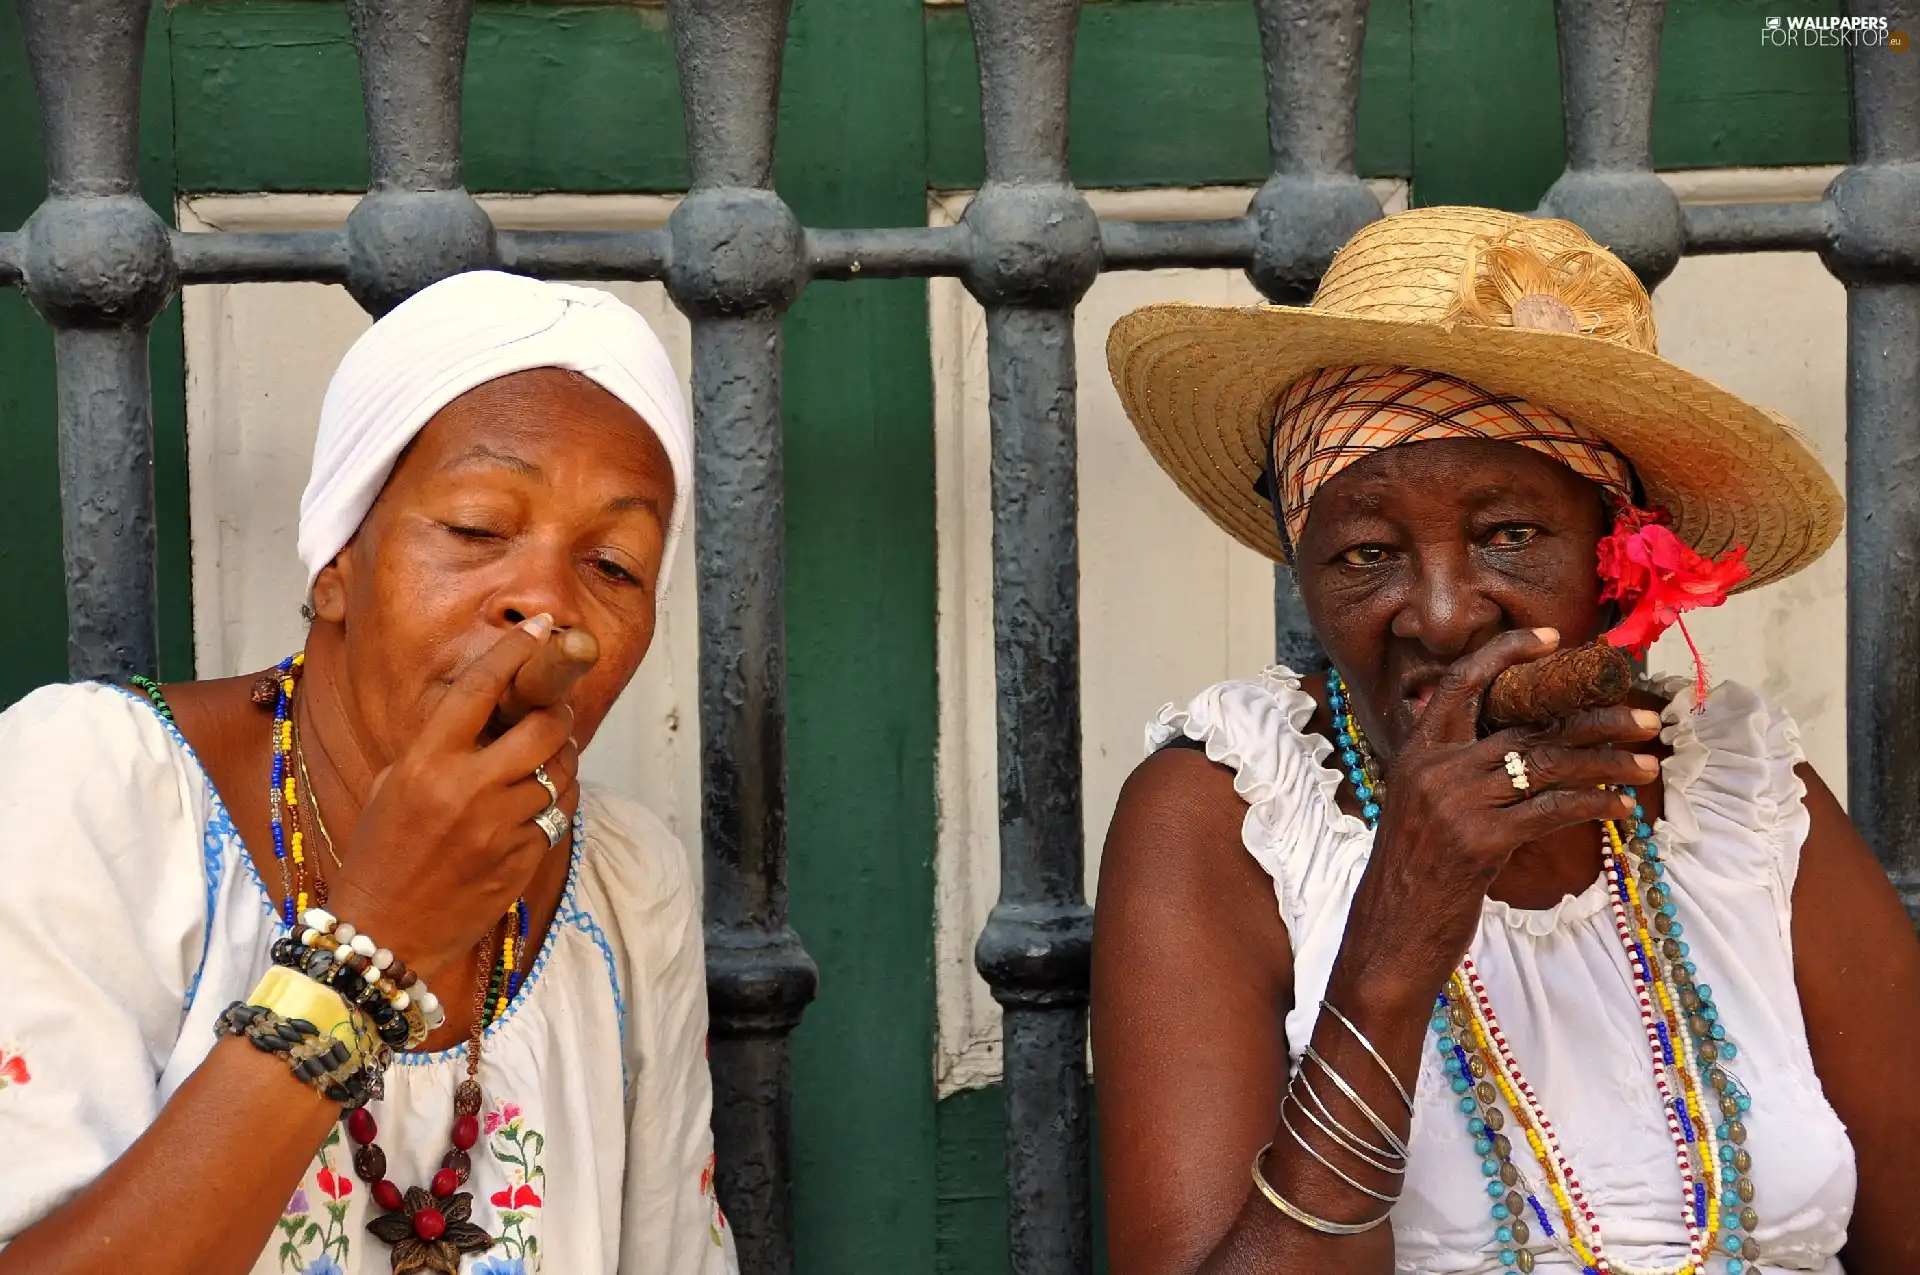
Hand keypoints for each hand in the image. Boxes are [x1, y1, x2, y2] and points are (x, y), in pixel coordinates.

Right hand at [323, 615, 581, 983]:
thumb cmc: (381, 855)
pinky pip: (558, 813)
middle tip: (551, 713)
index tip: (541, 627)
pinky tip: (536, 804)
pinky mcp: (522, 860)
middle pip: (544, 726)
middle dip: (556, 714)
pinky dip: (556, 801)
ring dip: (561, 759)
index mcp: (426, 762)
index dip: (517, 650)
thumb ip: (439, 746)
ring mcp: (498, 827)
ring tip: (544, 761)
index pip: (481, 687)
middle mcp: (466, 789)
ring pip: (561, 771)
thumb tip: (490, 709)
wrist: (385, 933)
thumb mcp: (393, 786)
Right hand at [1339, 628, 1661, 1002]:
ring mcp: (1458, 802)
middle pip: (1528, 724)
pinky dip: (1596, 804)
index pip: (1463, 681)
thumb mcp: (1418, 809)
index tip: (1555, 638)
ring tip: (1649, 761)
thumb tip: (1500, 745)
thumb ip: (1450, 770)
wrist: (1389, 935)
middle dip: (1595, 715)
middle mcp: (1436, 768)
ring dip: (1608, 760)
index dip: (1509, 652)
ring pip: (1548, 762)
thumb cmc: (1412, 876)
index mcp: (1417, 752)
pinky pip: (1553, 810)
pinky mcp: (1482, 840)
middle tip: (1644, 714)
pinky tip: (1623, 808)